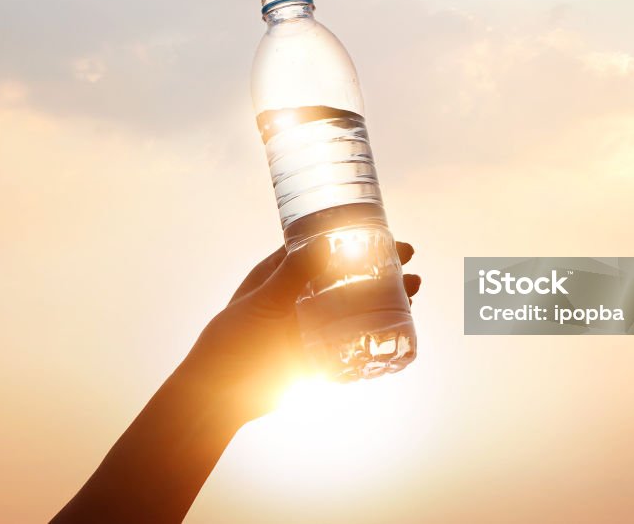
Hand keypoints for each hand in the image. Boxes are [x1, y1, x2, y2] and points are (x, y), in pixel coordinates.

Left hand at [180, 240, 420, 425]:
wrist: (220, 397)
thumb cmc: (232, 344)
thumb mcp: (263, 303)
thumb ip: (292, 275)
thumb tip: (324, 240)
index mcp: (281, 274)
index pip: (325, 248)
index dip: (357, 240)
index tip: (386, 236)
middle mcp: (299, 297)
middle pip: (348, 276)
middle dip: (380, 270)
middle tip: (411, 265)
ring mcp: (311, 326)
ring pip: (355, 307)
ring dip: (385, 300)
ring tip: (413, 292)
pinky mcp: (319, 355)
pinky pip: (353, 342)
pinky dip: (376, 334)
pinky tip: (400, 330)